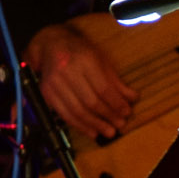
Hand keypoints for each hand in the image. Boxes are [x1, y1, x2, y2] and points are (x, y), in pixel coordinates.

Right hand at [28, 23, 138, 139]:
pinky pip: (64, 114)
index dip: (116, 103)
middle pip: (90, 101)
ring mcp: (54, 83)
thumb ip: (115, 81)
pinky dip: (80, 126)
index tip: (126, 112)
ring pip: (77, 111)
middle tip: (120, 125)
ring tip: (108, 132)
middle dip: (108, 116)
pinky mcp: (46, 93)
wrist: (51, 45)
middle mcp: (67, 71)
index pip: (103, 88)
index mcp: (84, 60)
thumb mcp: (100, 59)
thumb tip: (132, 98)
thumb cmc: (79, 51)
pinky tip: (92, 131)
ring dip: (95, 125)